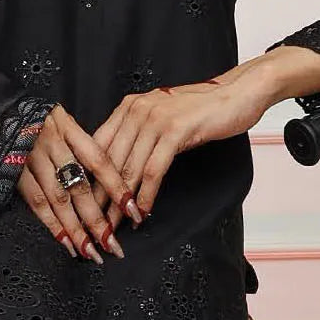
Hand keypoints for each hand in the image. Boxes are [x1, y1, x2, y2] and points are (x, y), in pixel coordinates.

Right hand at [16, 103, 144, 263]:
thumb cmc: (36, 119)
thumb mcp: (62, 120)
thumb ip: (82, 145)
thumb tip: (112, 178)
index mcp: (68, 128)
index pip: (99, 161)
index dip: (117, 187)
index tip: (132, 210)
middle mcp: (52, 143)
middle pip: (80, 186)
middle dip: (98, 220)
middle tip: (113, 245)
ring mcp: (31, 158)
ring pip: (59, 199)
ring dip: (76, 229)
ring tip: (91, 252)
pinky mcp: (14, 171)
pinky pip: (36, 202)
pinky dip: (52, 224)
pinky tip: (66, 242)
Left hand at [91, 59, 277, 234]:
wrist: (237, 93)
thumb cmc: (201, 110)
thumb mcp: (161, 118)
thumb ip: (139, 135)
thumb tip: (119, 166)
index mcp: (128, 107)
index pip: (97, 145)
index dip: (87, 176)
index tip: (83, 202)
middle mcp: (135, 110)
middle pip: (108, 161)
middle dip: (100, 197)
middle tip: (94, 223)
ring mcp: (154, 119)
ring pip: (129, 168)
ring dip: (120, 203)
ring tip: (116, 226)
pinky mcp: (175, 131)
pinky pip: (154, 170)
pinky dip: (146, 195)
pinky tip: (143, 212)